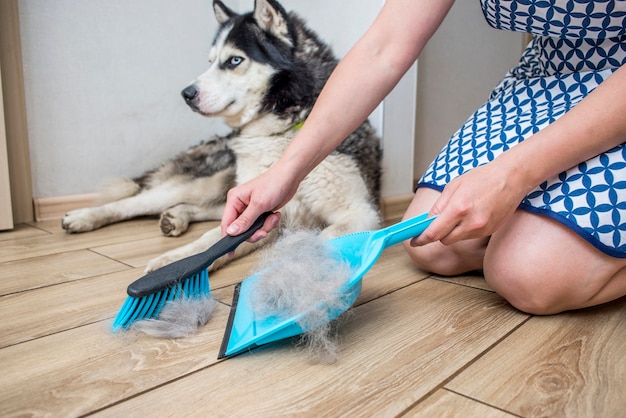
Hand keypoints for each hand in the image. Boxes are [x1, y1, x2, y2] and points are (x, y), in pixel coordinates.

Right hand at [221, 168, 297, 241]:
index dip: (229, 237)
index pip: (226, 223)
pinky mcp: (260, 212)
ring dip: (264, 227)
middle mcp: (240, 205)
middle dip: (254, 232)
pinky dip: (269, 223)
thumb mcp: (259, 204)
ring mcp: (250, 210)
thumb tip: (231, 233)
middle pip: (240, 230)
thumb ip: (245, 220)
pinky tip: (275, 215)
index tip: (231, 252)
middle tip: (263, 231)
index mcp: (234, 200)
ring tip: (272, 218)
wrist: (290, 177)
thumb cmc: (273, 185)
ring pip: (252, 230)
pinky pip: (262, 226)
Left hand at [412, 160, 529, 246]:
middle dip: (438, 233)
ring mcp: (482, 229)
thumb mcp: (453, 186)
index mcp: (458, 208)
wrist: (511, 178)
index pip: (434, 233)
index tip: (415, 241)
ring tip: (462, 211)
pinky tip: (473, 214)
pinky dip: (466, 229)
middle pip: (444, 240)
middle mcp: (471, 222)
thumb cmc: (481, 178)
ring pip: (457, 239)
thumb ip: (438, 206)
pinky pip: (470, 236)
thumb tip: (427, 221)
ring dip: (453, 231)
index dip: (421, 239)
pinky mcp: (490, 231)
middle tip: (438, 222)